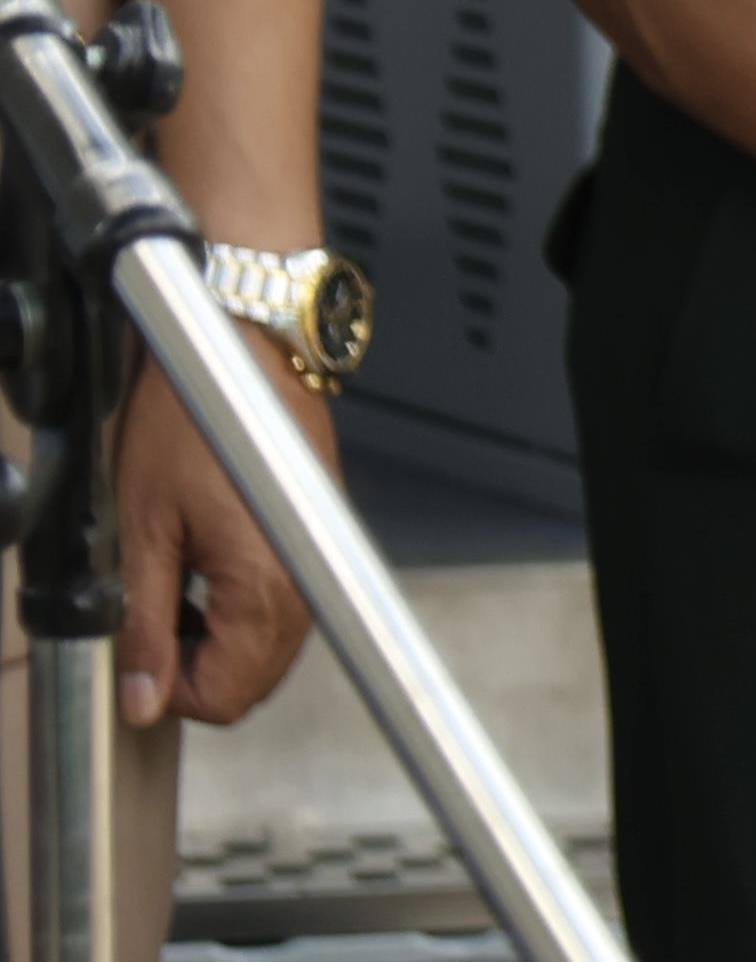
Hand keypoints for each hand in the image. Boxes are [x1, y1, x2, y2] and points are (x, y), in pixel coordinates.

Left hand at [113, 367, 327, 728]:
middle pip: (256, 682)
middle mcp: (309, 582)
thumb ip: (142, 623)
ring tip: (179, 588)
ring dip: (222, 642)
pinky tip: (209, 567)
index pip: (226, 697)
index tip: (138, 652)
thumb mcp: (141, 528)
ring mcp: (322, 560)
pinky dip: (246, 610)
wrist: (247, 351)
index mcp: (265, 586)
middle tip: (153, 619)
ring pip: (273, 650)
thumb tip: (142, 697)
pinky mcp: (323, 538)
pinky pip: (288, 609)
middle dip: (198, 670)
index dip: (169, 689)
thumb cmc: (193, 422)